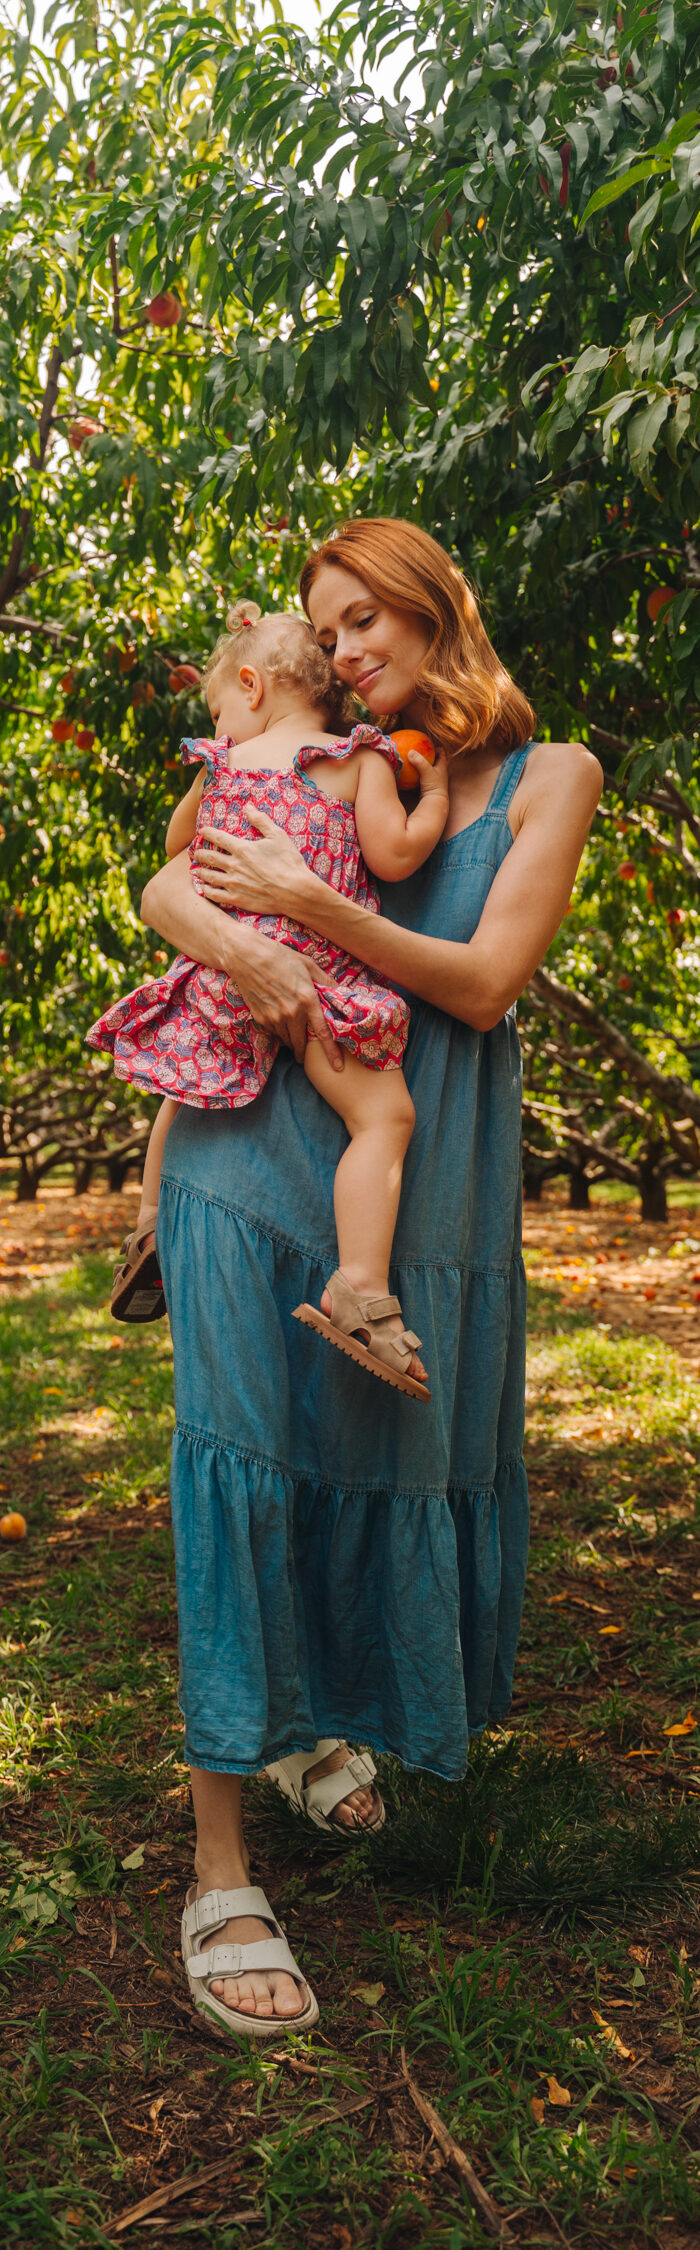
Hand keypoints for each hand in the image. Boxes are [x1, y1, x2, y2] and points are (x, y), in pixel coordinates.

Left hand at [193, 806, 313, 917]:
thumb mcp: (278, 835)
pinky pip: (215, 895)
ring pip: (210, 876)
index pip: (219, 838)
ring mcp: (233, 883)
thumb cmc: (289, 862)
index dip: (208, 833)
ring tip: (196, 870)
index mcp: (242, 849)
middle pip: (210, 857)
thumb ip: (261, 820)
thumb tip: (248, 807)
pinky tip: (204, 888)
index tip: (201, 831)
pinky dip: (207, 890)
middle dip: (200, 853)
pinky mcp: (237, 899)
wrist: (295, 891)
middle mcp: (234, 865)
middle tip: (195, 853)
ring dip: (201, 872)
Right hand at [228, 929, 343, 1070]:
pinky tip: (279, 1021)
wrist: (247, 957)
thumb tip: (341, 992)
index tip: (337, 1067)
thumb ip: (326, 982)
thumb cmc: (280, 957)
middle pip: (302, 1043)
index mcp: (308, 1000)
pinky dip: (279, 1031)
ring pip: (287, 1039)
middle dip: (304, 1052)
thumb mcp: (308, 965)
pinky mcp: (261, 1018)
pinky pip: (274, 1032)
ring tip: (292, 1034)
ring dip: (292, 1040)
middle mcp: (292, 1013)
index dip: (331, 1052)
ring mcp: (274, 1018)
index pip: (323, 1033)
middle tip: (306, 1055)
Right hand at [407, 745, 449, 802]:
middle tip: (418, 752)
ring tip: (411, 762)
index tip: (428, 744)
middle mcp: (439, 773)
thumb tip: (410, 751)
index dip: (437, 747)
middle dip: (427, 756)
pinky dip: (416, 776)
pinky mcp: (427, 788)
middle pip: (434, 761)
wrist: (435, 804)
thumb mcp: (427, 772)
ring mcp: (433, 781)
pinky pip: (421, 779)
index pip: (442, 752)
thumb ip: (420, 762)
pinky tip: (408, 775)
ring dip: (421, 766)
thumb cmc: (434, 787)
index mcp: (442, 767)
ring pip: (427, 770)